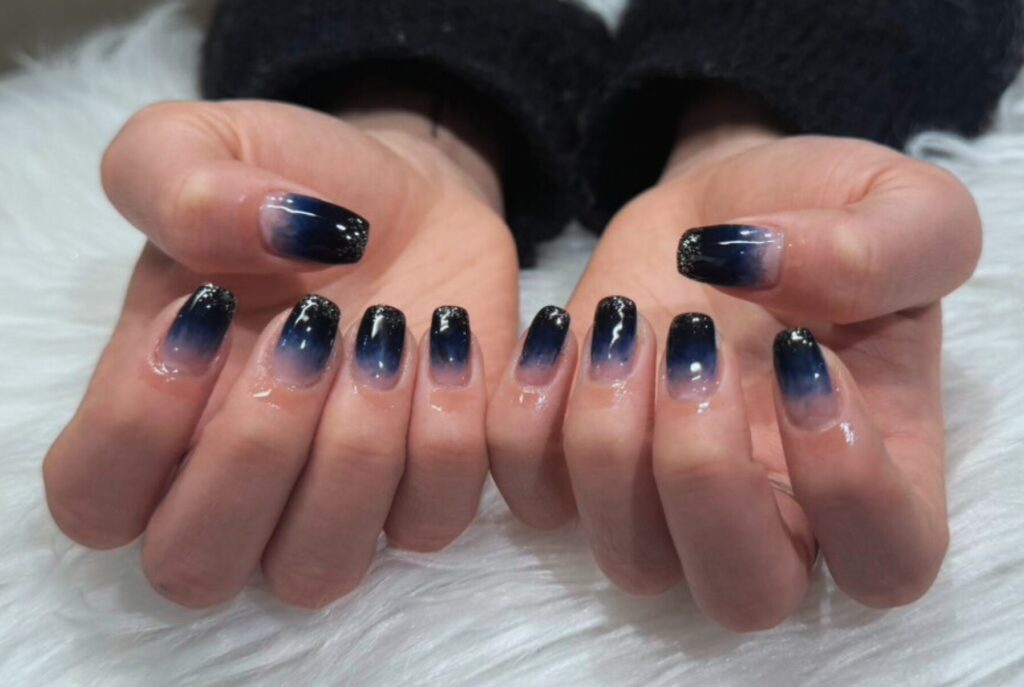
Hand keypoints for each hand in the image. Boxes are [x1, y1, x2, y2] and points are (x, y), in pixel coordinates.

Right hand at [43, 97, 518, 607]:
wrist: (403, 197)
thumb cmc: (290, 183)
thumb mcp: (203, 144)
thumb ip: (175, 181)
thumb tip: (249, 233)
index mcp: (156, 410)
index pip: (95, 500)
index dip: (137, 426)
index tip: (208, 309)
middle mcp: (235, 480)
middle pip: (197, 564)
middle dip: (256, 449)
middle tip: (311, 326)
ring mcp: (333, 499)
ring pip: (315, 570)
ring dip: (354, 456)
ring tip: (385, 334)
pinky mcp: (426, 485)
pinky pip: (430, 524)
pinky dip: (447, 442)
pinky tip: (449, 343)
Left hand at [487, 102, 978, 629]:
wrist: (721, 215)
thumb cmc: (821, 219)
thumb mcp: (898, 205)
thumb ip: (877, 248)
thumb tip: (760, 270)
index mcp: (880, 470)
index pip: (887, 560)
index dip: (847, 482)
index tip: (801, 354)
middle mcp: (775, 517)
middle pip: (743, 592)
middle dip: (704, 474)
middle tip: (693, 341)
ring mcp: (667, 505)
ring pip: (632, 558)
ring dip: (610, 443)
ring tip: (620, 322)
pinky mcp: (579, 469)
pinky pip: (535, 496)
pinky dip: (526, 420)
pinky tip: (558, 328)